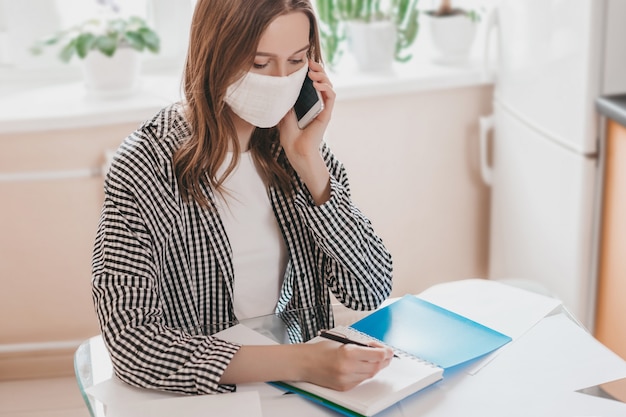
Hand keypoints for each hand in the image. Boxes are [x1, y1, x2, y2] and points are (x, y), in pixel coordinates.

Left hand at [278, 61, 334, 204]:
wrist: (296, 151)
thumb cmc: (289, 136)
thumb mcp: (283, 113)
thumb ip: (285, 100)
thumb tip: (279, 85)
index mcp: (308, 103)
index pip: (313, 82)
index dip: (311, 71)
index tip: (304, 63)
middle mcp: (317, 104)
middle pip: (322, 81)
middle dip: (318, 70)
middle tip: (310, 63)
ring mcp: (323, 109)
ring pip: (329, 86)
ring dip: (322, 76)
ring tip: (312, 73)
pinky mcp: (326, 114)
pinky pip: (331, 96)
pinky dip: (326, 87)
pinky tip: (316, 84)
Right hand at [300, 340, 393, 390]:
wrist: (303, 363)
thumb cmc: (319, 350)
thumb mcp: (341, 342)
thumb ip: (359, 346)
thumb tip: (375, 349)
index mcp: (348, 353)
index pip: (376, 355)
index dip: (385, 352)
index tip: (388, 350)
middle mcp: (348, 368)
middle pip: (376, 367)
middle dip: (384, 360)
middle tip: (386, 355)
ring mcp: (346, 379)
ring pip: (370, 375)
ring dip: (375, 367)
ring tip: (375, 360)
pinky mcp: (343, 387)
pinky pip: (360, 380)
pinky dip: (365, 373)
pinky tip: (364, 367)